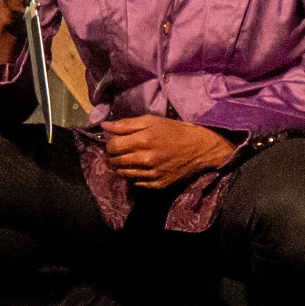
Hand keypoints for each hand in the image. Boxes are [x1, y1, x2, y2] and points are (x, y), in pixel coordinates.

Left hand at [101, 116, 235, 188]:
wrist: (200, 148)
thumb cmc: (174, 130)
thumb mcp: (151, 121)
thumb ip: (126, 124)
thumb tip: (104, 125)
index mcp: (143, 140)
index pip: (112, 147)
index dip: (110, 143)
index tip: (116, 141)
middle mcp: (145, 159)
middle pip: (115, 161)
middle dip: (114, 155)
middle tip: (121, 150)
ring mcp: (151, 174)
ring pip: (124, 173)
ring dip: (122, 166)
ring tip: (130, 158)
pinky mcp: (158, 184)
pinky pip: (136, 183)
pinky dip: (134, 175)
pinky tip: (141, 167)